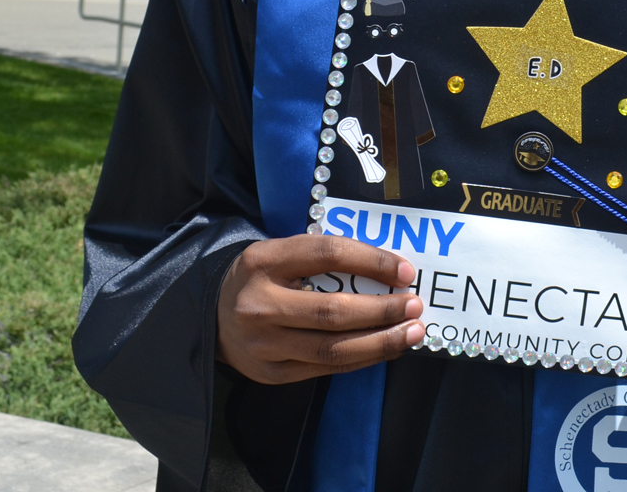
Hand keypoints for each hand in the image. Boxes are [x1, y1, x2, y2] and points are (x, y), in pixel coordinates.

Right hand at [217, 235, 424, 383]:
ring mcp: (263, 344)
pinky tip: (386, 349)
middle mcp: (260, 304)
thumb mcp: (281, 253)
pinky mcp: (270, 373)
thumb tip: (389, 272)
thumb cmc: (262, 277)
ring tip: (412, 333)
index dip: (371, 261)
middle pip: (333, 311)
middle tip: (415, 305)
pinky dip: (362, 360)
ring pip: (332, 349)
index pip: (326, 254)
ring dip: (381, 342)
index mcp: (264, 261)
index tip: (405, 271)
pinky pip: (325, 369)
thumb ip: (324, 258)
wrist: (211, 313)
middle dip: (383, 310)